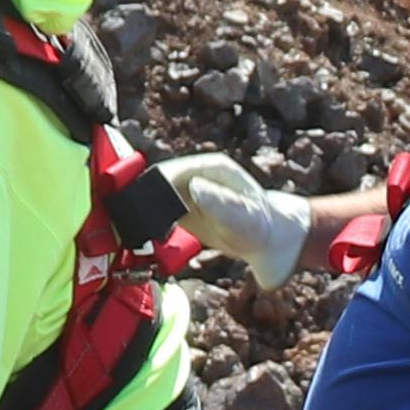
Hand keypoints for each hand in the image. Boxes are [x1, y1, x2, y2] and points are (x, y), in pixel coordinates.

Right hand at [157, 150, 318, 285]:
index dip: (152, 188)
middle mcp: (197, 175)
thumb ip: (219, 203)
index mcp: (210, 167)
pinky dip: (154, 225)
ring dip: (147, 214)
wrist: (270, 242)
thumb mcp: (242, 217)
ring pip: (155, 198)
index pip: (170, 171)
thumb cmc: (261, 227)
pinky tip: (155, 239)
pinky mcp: (184, 210)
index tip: (143, 209)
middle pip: (157, 183)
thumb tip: (193, 186)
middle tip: (138, 226)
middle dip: (145, 203)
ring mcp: (189, 192)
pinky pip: (160, 214)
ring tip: (146, 235)